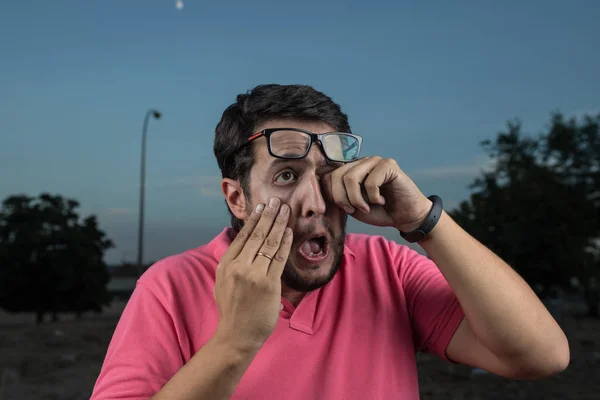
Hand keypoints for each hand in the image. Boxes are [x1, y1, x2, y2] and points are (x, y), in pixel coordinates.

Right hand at [213, 197, 292, 351]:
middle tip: (277, 200)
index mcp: (226, 265)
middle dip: (268, 215)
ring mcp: (253, 275)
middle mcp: (238, 267)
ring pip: (268, 243)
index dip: (253, 220)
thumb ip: (232, 263)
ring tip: (285, 210)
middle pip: (256, 235)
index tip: (260, 207)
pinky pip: (278, 258)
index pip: (241, 236)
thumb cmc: (232, 310)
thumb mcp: (222, 282)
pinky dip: (284, 243)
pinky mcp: (268, 284)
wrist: (236, 336)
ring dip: (278, 224)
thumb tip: (243, 244)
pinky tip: (288, 231)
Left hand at [322, 156, 431, 231]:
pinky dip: (374, 197)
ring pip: (351, 178)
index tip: (347, 209)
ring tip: (368, 206)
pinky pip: (371, 181)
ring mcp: (374, 160)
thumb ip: (337, 196)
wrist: (404, 216)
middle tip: (356, 209)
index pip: (328, 176)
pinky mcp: (388, 164)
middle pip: (337, 176)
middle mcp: (360, 162)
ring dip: (357, 199)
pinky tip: (382, 200)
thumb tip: (318, 187)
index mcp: (349, 170)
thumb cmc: (378, 211)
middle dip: (343, 198)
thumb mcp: (351, 206)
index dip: (333, 196)